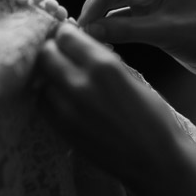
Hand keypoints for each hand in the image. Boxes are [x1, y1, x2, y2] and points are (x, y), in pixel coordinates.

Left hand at [37, 23, 187, 187]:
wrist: (156, 162)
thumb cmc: (153, 118)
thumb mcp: (132, 77)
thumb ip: (103, 59)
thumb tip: (82, 45)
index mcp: (103, 66)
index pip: (65, 36)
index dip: (66, 33)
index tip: (69, 36)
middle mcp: (79, 85)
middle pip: (46, 54)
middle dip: (52, 49)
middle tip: (61, 53)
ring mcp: (66, 110)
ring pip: (40, 79)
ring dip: (48, 74)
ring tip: (60, 76)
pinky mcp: (61, 130)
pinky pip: (42, 103)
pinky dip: (47, 95)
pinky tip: (61, 96)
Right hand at [78, 0, 195, 77]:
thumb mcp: (163, 33)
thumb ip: (125, 31)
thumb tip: (89, 32)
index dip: (98, 2)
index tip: (83, 23)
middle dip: (96, 8)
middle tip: (79, 30)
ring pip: (115, 0)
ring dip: (101, 17)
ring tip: (86, 36)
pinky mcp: (150, 8)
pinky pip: (122, 13)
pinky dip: (110, 25)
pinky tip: (99, 39)